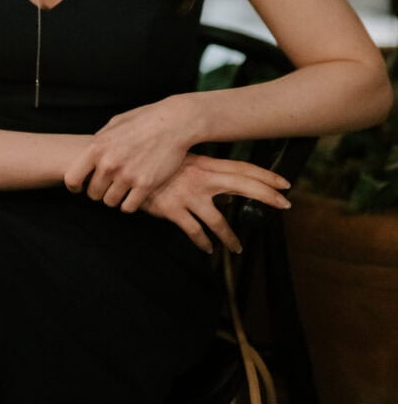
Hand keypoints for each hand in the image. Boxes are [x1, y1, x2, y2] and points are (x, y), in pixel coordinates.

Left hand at [64, 99, 192, 212]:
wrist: (173, 123)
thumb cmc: (143, 119)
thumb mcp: (115, 124)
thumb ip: (100, 141)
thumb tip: (88, 154)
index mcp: (97, 147)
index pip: (72, 178)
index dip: (74, 186)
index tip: (81, 187)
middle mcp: (109, 164)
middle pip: (93, 194)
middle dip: (99, 190)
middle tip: (109, 184)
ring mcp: (127, 176)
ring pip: (110, 202)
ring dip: (115, 197)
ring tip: (123, 187)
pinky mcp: (145, 185)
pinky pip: (128, 207)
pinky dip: (129, 203)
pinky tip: (134, 194)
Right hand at [141, 153, 291, 253]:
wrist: (128, 168)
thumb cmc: (157, 165)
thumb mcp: (182, 163)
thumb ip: (205, 173)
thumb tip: (227, 189)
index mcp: (205, 164)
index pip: (241, 168)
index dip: (264, 175)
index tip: (284, 183)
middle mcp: (201, 178)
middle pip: (241, 185)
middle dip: (265, 195)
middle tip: (285, 205)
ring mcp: (188, 194)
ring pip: (218, 219)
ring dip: (230, 236)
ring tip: (237, 248)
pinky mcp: (173, 210)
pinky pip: (194, 231)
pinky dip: (203, 242)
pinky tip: (207, 249)